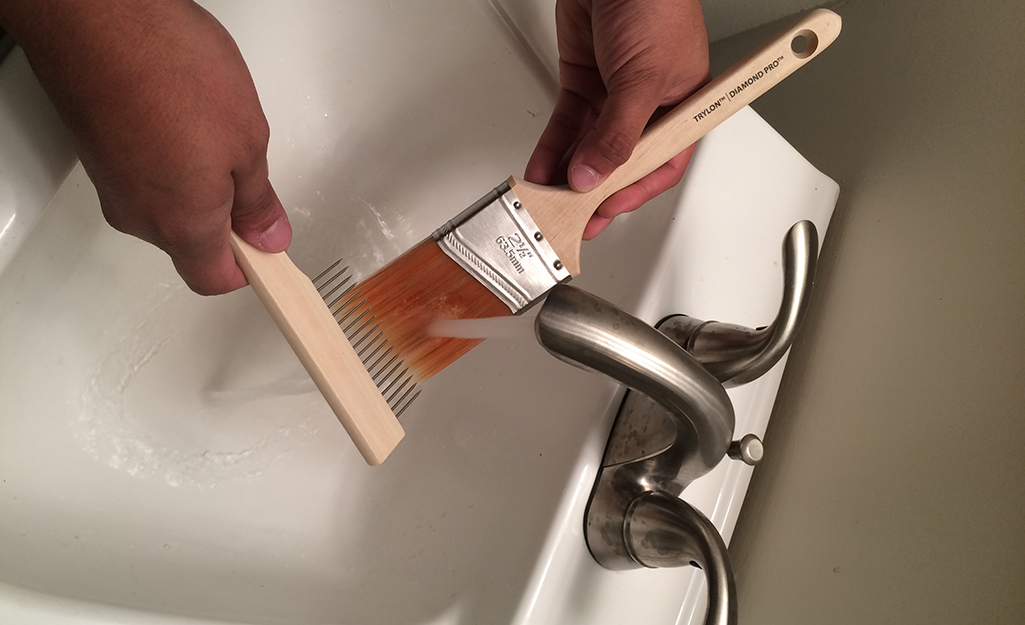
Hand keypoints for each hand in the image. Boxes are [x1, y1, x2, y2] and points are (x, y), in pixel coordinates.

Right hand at [0, 0, 289, 294]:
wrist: (97, 20)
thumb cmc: (169, 71)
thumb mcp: (247, 142)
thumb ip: (258, 200)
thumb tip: (268, 234)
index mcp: (183, 226)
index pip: (214, 279)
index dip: (247, 266)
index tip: (267, 243)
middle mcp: (140, 216)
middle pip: (190, 242)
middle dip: (225, 216)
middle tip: (249, 171)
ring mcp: (113, 185)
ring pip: (166, 205)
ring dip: (196, 181)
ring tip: (213, 129)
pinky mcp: (98, 154)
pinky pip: (144, 175)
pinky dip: (168, 157)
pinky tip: (184, 116)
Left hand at [524, 0, 708, 238]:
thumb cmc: (654, 3)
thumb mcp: (642, 79)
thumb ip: (617, 134)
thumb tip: (595, 175)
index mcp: (682, 108)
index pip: (661, 166)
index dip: (634, 193)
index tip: (606, 210)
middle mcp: (648, 107)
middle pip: (621, 162)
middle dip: (596, 192)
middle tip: (573, 218)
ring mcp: (612, 95)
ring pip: (588, 148)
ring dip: (567, 175)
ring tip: (548, 198)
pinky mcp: (583, 82)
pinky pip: (566, 126)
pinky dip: (551, 149)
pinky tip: (541, 169)